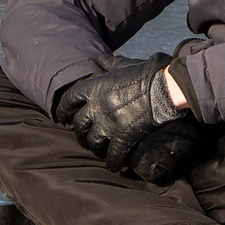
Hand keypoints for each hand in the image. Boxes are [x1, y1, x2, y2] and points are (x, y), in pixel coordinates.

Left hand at [56, 52, 190, 175]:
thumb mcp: (122, 66)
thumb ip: (107, 64)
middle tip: (82, 138)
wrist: (162, 87)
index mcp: (94, 88)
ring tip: (98, 151)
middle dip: (79, 134)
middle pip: (79, 125)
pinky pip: (113, 155)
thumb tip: (98, 58)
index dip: (62, 110)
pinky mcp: (122, 137)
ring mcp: (108, 124)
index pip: (69, 101)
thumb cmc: (143, 74)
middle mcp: (96, 107)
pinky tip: (115, 166)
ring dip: (94, 148)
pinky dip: (113, 163)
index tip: (61, 118)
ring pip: (92, 142)